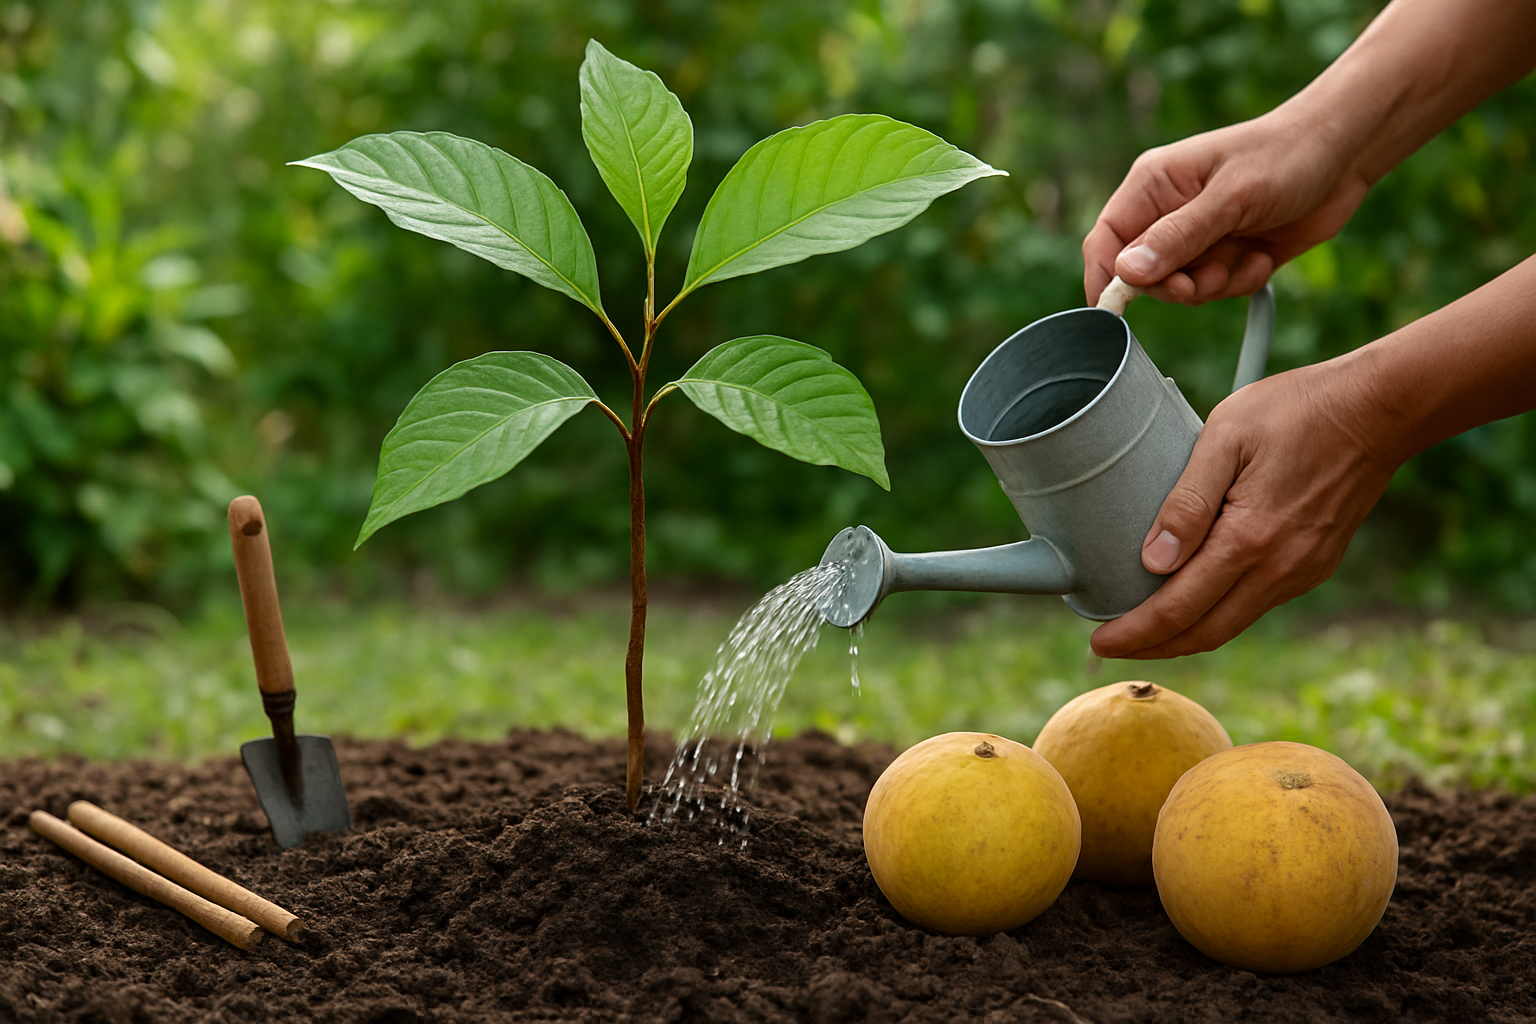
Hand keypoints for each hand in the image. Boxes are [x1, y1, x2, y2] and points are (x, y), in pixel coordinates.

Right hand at [1082, 109, 1369, 306]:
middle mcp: (1168, 212)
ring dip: (1213, 285)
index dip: (1106, 276)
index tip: (1117, 309)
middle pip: (1140, 274)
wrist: (1347, 154)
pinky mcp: (1226, 254)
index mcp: (1153, 185)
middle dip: (1175, 285)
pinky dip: (1239, 282)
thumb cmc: (1287, 155)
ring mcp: (1198, 235)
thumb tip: (1126, 272)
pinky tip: (1262, 256)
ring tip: (1245, 257)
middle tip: (1206, 278)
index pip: (1106, 240)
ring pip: (1179, 287)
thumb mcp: (1231, 197)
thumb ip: (1178, 237)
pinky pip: (1214, 290)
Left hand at [1089, 359, 1399, 658]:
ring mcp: (1302, 571)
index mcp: (1249, 540)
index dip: (1135, 634)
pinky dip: (1217, 614)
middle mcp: (1279, 568)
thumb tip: (1153, 560)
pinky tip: (1194, 601)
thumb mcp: (1226, 436)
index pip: (1178, 609)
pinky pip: (1257, 604)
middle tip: (1112, 645)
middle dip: (1154, 647)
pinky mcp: (1316, 564)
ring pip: (1232, 624)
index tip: (1100, 642)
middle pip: (1204, 633)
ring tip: (1144, 629)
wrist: (1380, 409)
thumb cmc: (1297, 410)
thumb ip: (1187, 500)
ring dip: (1185, 635)